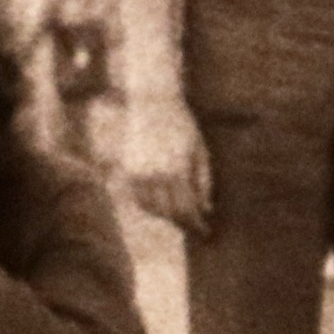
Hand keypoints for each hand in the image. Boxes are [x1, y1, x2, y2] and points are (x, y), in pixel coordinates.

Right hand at [118, 91, 212, 231]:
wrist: (152, 102)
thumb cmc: (182, 125)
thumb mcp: (200, 150)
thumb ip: (204, 181)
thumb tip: (207, 209)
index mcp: (177, 170)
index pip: (187, 209)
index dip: (197, 224)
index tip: (205, 231)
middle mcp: (155, 174)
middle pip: (169, 213)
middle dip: (183, 223)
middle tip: (194, 227)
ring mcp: (138, 172)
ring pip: (151, 208)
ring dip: (166, 217)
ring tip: (179, 217)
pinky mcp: (126, 169)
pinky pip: (137, 198)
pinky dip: (149, 206)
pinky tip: (161, 206)